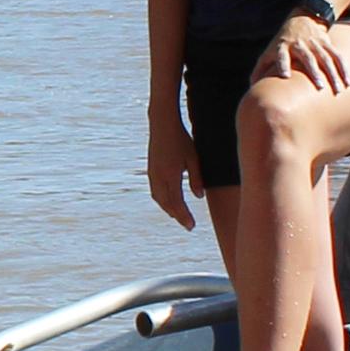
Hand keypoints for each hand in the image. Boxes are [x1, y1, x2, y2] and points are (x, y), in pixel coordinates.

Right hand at [146, 110, 198, 231]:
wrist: (162, 124)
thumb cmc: (180, 139)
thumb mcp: (193, 158)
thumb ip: (197, 178)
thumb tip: (199, 197)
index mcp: (171, 175)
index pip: (177, 202)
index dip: (184, 216)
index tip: (192, 226)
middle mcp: (159, 177)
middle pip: (166, 204)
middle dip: (177, 216)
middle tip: (188, 225)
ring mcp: (152, 174)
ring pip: (159, 198)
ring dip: (169, 209)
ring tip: (179, 215)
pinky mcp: (150, 170)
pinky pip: (155, 191)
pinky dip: (163, 200)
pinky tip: (169, 201)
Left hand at [251, 17, 349, 98]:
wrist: (302, 18)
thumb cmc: (281, 43)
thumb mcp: (269, 51)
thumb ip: (260, 69)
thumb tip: (252, 88)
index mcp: (283, 47)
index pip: (281, 55)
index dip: (283, 64)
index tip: (285, 76)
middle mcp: (300, 44)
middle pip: (308, 58)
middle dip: (314, 72)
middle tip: (320, 86)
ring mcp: (315, 43)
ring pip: (326, 58)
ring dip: (333, 74)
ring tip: (338, 90)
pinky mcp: (327, 43)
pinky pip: (337, 56)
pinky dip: (343, 69)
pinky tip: (348, 82)